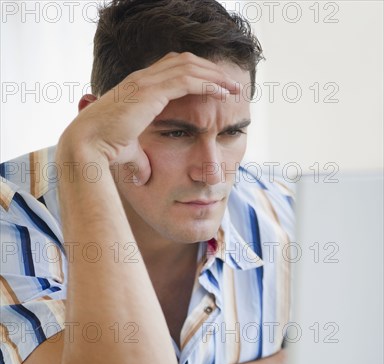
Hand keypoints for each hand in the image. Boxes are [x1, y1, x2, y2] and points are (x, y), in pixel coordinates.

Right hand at [60, 52, 239, 183]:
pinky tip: (223, 93)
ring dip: (214, 75)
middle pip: (185, 62)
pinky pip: (187, 80)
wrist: (87, 147)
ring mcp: (146, 82)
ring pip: (189, 66)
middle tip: (231, 84)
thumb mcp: (128, 154)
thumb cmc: (103, 152)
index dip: (197, 75)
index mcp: (138, 88)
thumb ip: (139, 160)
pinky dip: (208, 83)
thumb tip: (144, 178)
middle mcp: (142, 79)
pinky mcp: (151, 91)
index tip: (216, 89)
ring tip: (233, 87)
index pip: (173, 71)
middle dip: (210, 70)